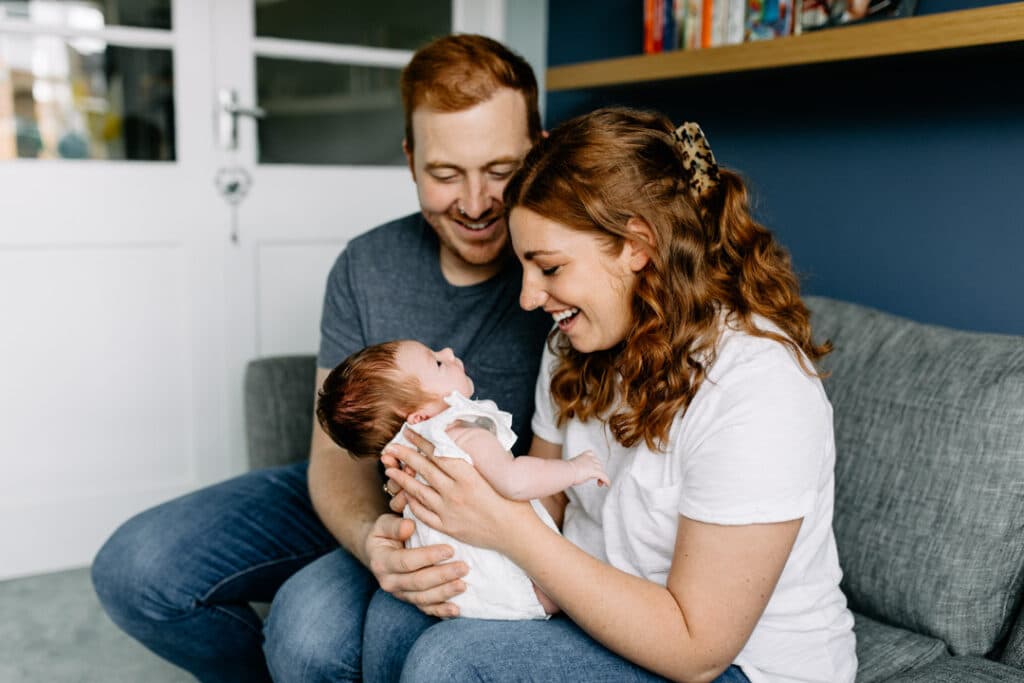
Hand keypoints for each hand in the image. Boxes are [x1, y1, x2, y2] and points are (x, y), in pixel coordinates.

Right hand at [363, 512, 467, 617]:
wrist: (378, 552)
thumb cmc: (387, 533)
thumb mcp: (384, 524)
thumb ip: (395, 525)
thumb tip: (409, 526)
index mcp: (381, 562)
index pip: (406, 561)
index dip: (428, 557)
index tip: (450, 550)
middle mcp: (389, 582)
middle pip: (417, 582)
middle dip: (442, 576)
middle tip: (464, 568)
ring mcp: (400, 593)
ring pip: (423, 598)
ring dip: (445, 593)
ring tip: (463, 585)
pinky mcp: (410, 600)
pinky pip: (426, 608)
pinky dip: (441, 610)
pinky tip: (456, 610)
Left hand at [383, 428, 535, 551]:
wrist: (517, 534)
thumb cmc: (513, 501)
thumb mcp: (496, 473)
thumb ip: (475, 461)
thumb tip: (459, 444)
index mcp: (468, 475)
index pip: (437, 452)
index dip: (421, 441)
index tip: (409, 431)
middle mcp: (454, 492)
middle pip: (424, 469)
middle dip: (405, 455)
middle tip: (391, 446)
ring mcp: (448, 511)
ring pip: (418, 491)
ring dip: (402, 479)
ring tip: (391, 469)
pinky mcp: (447, 527)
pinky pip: (423, 513)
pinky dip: (412, 503)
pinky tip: (406, 496)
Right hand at [568, 450, 609, 486]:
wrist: (566, 471)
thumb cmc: (565, 470)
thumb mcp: (571, 467)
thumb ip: (574, 467)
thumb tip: (569, 473)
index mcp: (583, 456)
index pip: (591, 454)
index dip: (593, 460)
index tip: (592, 466)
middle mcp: (589, 459)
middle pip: (598, 463)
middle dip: (597, 470)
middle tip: (594, 478)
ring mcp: (592, 465)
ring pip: (601, 470)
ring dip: (601, 476)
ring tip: (599, 484)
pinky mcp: (595, 472)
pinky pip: (604, 476)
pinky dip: (607, 481)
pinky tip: (607, 485)